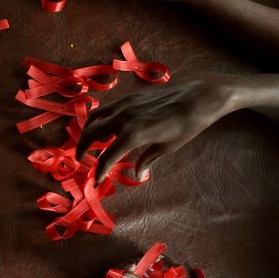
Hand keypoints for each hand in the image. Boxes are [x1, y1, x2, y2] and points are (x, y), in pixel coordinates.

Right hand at [76, 74, 237, 183]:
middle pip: (91, 134)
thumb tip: (138, 175)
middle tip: (80, 160)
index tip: (95, 182)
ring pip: (94, 118)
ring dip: (87, 131)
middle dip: (82, 149)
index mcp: (132, 135)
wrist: (198, 96)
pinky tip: (102, 126)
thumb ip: (147, 160)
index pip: (106, 158)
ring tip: (87, 143)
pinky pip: (106, 108)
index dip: (99, 172)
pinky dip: (98, 118)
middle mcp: (123, 118)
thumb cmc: (187, 125)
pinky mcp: (129, 97)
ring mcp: (124, 105)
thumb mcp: (167, 147)